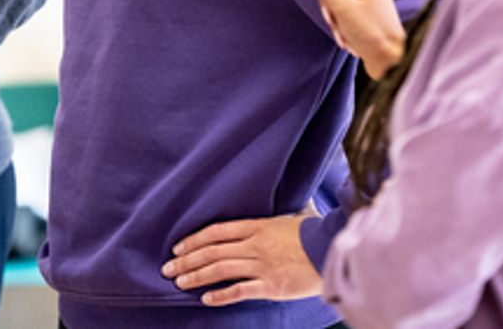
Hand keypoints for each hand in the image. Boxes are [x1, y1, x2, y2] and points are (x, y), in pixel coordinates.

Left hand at [162, 213, 321, 305]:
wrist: (334, 251)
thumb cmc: (316, 232)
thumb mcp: (296, 215)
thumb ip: (284, 213)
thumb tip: (292, 204)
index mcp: (257, 226)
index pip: (216, 231)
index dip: (194, 239)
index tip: (178, 247)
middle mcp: (255, 245)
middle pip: (212, 251)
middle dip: (187, 260)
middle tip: (168, 268)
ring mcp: (261, 266)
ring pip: (220, 270)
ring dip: (197, 276)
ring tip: (180, 281)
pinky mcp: (270, 286)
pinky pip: (239, 291)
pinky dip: (221, 295)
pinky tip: (206, 299)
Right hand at [294, 0, 404, 78]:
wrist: (390, 63)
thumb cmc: (371, 35)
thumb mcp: (342, 8)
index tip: (335, 16)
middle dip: (333, 14)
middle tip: (342, 28)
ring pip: (335, 6)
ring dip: (337, 25)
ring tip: (348, 38)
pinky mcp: (365, 13)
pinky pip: (343, 15)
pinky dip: (343, 29)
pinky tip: (350, 40)